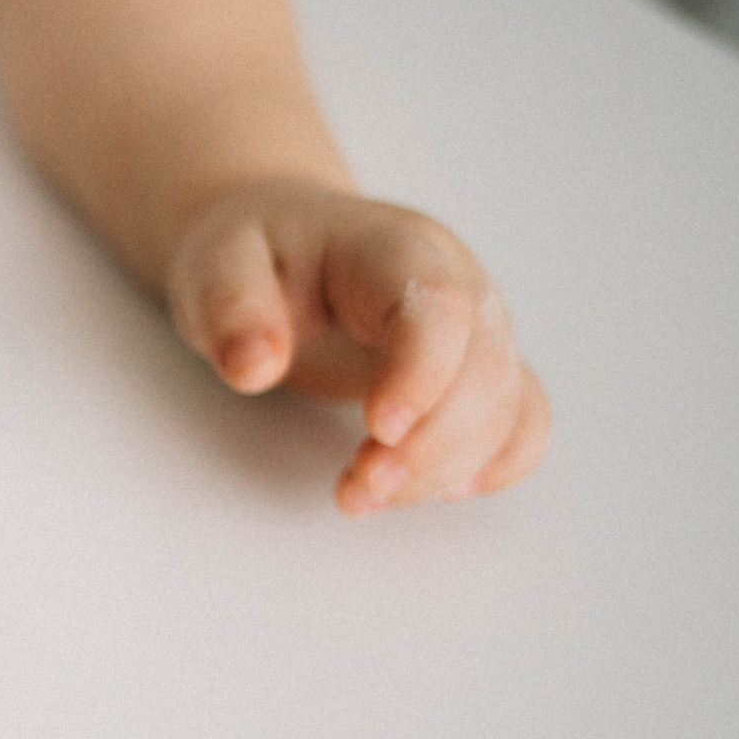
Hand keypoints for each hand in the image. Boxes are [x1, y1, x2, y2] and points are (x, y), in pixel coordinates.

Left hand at [164, 179, 550, 513]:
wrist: (283, 245)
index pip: (439, 304)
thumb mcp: (216, 266)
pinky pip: (522, 420)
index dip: (423, 372)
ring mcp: (475, 328)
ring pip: (505, 404)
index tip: (378, 429)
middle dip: (431, 443)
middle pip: (484, 366)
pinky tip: (438, 492)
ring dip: (446, 467)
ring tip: (360, 494)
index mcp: (392, 247)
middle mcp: (456, 281)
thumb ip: (231, 308)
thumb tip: (253, 367)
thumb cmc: (255, 257)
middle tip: (357, 488)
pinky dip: (494, 464)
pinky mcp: (477, 371)